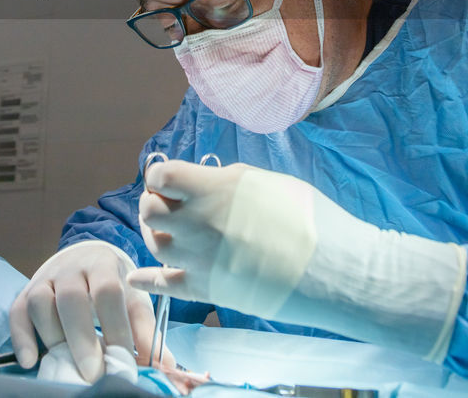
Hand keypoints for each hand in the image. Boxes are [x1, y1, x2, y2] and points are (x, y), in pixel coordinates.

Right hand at [8, 240, 172, 380]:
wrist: (84, 259)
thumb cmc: (113, 287)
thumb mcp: (133, 302)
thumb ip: (146, 332)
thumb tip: (164, 367)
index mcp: (103, 264)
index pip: (107, 292)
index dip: (115, 326)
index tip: (124, 359)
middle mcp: (70, 268)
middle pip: (72, 299)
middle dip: (82, 340)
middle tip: (93, 374)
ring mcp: (44, 278)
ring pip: (40, 303)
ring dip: (53, 337)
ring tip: (67, 367)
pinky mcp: (25, 293)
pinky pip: (16, 312)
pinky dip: (21, 337)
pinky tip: (31, 361)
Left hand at [127, 160, 315, 316]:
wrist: (331, 268)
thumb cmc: (308, 217)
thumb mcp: (266, 181)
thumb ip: (228, 180)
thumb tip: (208, 182)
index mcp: (212, 189)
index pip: (161, 176)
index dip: (162, 176)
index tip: (171, 180)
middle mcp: (197, 223)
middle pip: (149, 211)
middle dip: (154, 203)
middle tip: (169, 205)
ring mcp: (199, 259)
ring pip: (155, 245)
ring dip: (158, 235)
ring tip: (169, 231)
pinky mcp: (206, 289)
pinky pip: (164, 286)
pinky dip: (146, 280)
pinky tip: (136, 277)